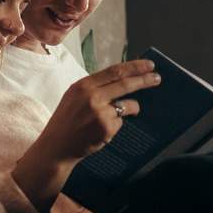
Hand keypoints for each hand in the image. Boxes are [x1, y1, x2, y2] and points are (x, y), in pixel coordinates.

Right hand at [11, 59, 157, 206]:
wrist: (56, 147)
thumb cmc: (67, 120)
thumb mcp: (75, 96)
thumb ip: (96, 87)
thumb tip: (124, 79)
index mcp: (83, 85)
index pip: (114, 71)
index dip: (134, 67)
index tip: (149, 65)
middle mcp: (91, 96)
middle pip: (126, 84)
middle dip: (145, 80)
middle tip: (157, 78)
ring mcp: (99, 113)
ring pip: (128, 106)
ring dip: (131, 108)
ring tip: (117, 116)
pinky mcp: (106, 129)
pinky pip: (121, 122)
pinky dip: (116, 125)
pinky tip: (101, 131)